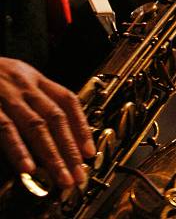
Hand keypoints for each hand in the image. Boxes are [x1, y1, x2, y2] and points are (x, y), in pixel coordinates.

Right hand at [0, 58, 95, 187]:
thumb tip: (55, 133)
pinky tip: (28, 167)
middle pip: (56, 117)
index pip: (67, 100)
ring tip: (61, 176)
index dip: (81, 126)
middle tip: (79, 173)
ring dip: (52, 154)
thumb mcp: (16, 78)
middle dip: (70, 148)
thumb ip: (34, 99)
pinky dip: (19, 149)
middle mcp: (25, 86)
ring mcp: (7, 96)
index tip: (89, 151)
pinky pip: (6, 129)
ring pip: (36, 126)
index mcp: (35, 78)